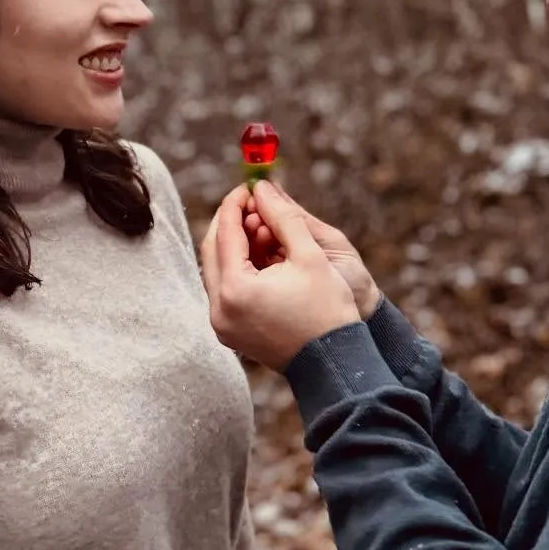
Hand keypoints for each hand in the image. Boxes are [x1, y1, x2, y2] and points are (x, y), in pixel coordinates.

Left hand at [202, 181, 358, 369]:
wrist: (336, 364)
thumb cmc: (328, 311)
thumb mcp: (309, 254)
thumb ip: (282, 216)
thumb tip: (262, 187)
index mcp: (235, 291)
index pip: (225, 234)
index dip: (235, 204)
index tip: (249, 186)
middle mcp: (219, 310)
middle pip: (212, 251)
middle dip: (232, 223)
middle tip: (254, 203)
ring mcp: (222, 325)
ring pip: (217, 270)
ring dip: (237, 245)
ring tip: (265, 230)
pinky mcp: (230, 333)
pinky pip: (226, 289)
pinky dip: (240, 268)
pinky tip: (263, 255)